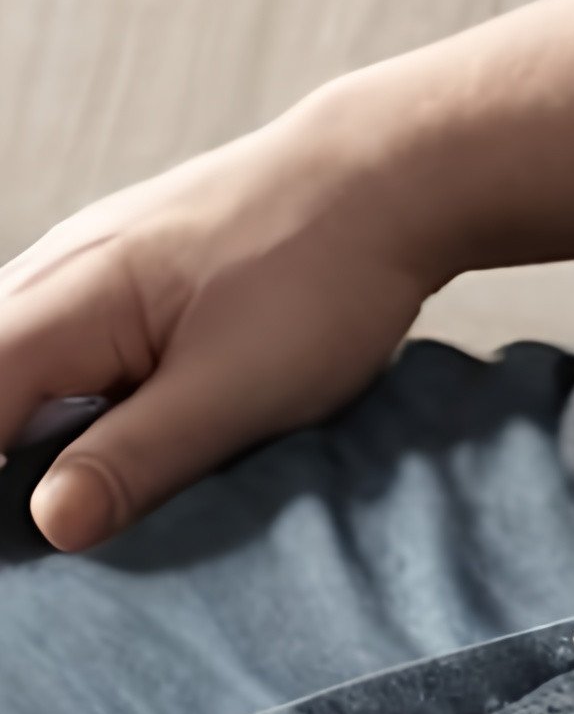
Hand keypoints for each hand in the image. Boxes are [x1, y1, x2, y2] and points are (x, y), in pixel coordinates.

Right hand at [0, 100, 446, 551]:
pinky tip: (159, 424)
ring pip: (34, 371)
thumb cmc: (322, 274)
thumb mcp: (235, 388)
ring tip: (131, 475)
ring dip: (66, 432)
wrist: (395, 174)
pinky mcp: (134, 277)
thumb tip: (47, 523)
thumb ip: (135, 457)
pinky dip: (103, 397)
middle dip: (23, 463)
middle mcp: (49, 278)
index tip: (51, 539)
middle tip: (96, 517)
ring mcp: (88, 270)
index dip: (1, 485)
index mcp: (55, 306)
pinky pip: (83, 349)